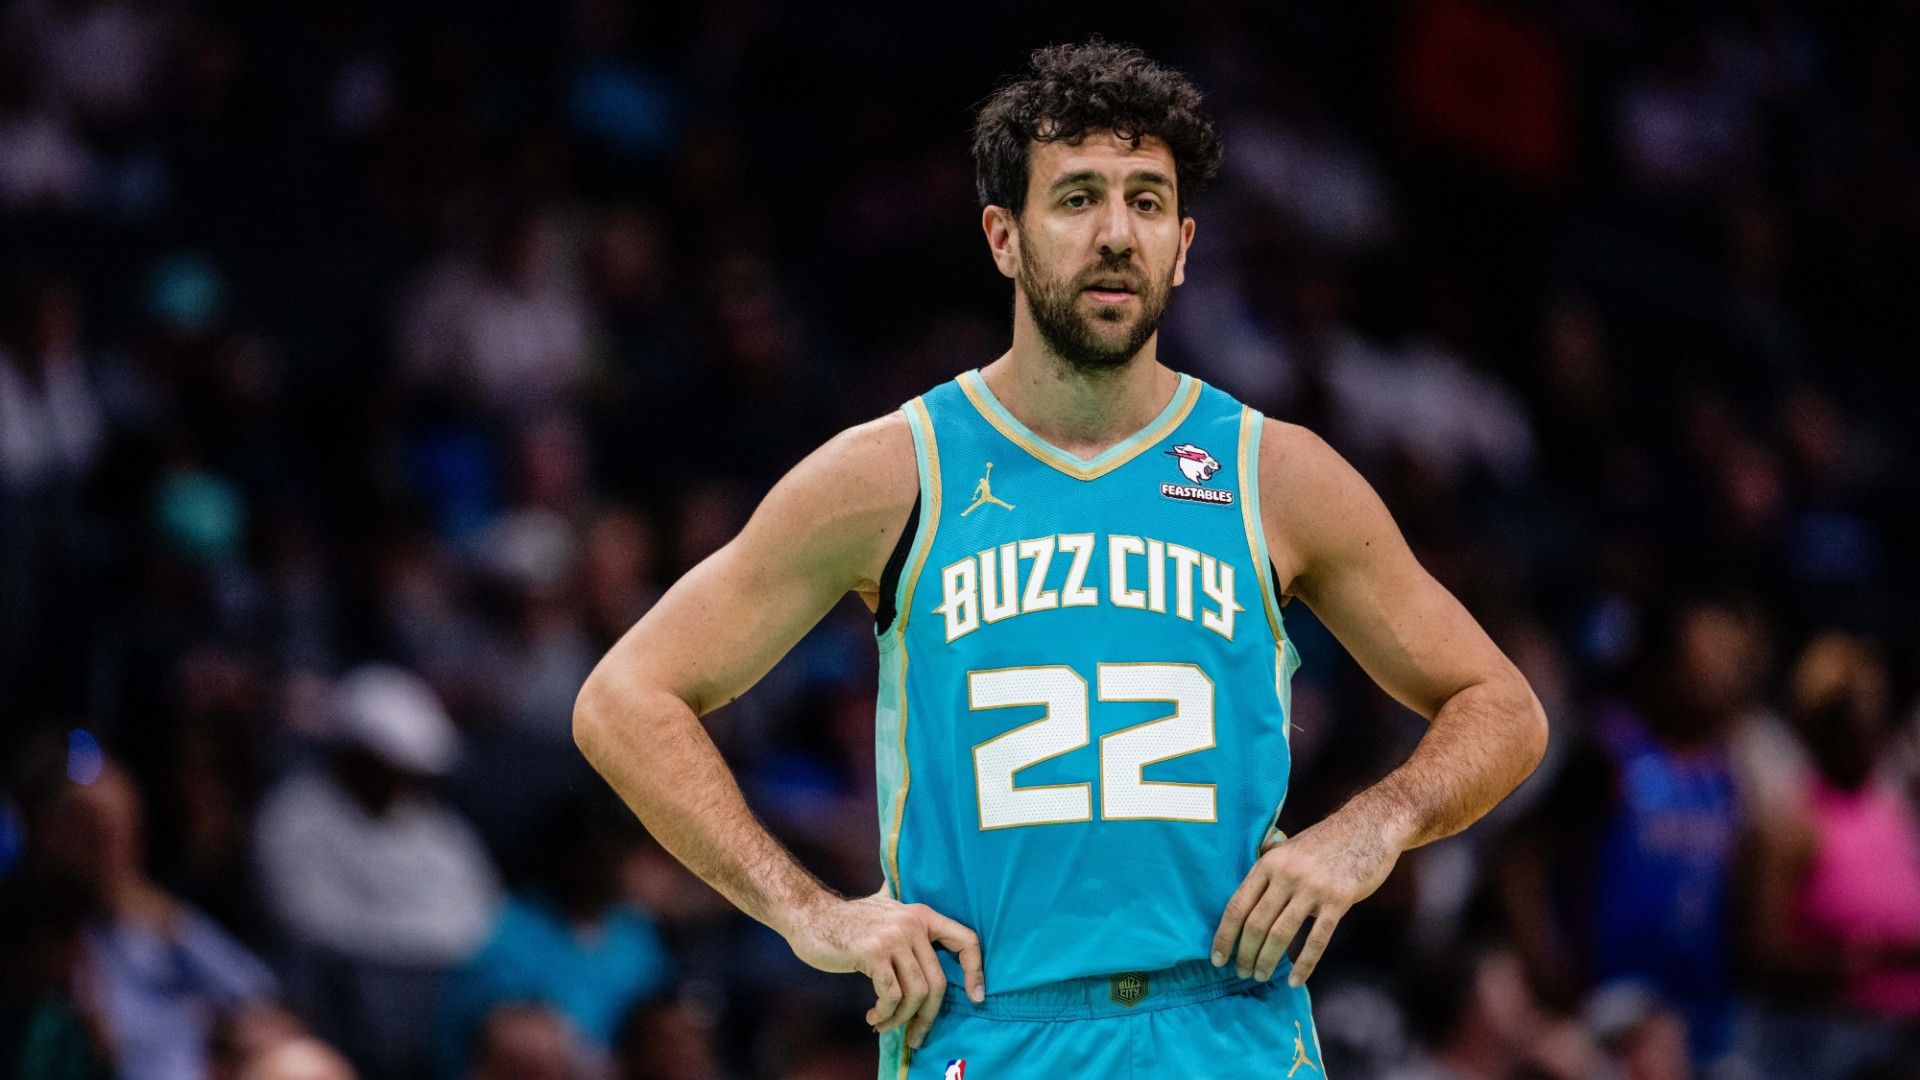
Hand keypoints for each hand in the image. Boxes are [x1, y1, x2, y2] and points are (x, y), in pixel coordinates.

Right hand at [784, 888, 984, 1048]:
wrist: (810, 916)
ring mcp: (893, 937)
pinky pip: (891, 995)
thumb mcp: (886, 910)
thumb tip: (930, 940)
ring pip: (915, 993)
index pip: (967, 940)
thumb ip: (908, 919)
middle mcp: (913, 923)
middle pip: (937, 982)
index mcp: (922, 915)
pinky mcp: (873, 953)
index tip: (976, 997)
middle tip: (916, 1035)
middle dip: (927, 1016)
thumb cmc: (848, 922)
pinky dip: (885, 1014)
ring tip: (885, 1025)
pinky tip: (874, 1016)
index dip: (976, 971)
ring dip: (901, 1019)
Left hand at [1210, 812, 1403, 985]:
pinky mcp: (1338, 900)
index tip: (1216, 957)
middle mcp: (1286, 875)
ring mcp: (1312, 888)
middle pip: (1256, 924)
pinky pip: (1317, 939)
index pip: (1238, 905)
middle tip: (1241, 973)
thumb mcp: (1289, 846)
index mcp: (1268, 862)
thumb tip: (1248, 890)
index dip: (1224, 935)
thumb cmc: (1326, 840)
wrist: (1368, 826)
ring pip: (1281, 934)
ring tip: (1260, 976)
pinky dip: (1304, 964)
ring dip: (1267, 961)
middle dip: (1245, 954)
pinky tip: (1295, 979)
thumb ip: (1267, 866)